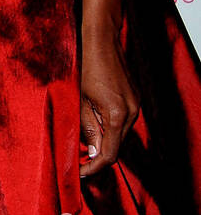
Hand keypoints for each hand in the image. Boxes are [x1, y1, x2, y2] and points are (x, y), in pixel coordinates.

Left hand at [79, 30, 138, 178]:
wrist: (102, 43)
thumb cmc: (87, 68)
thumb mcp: (81, 101)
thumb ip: (87, 128)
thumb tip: (93, 152)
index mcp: (117, 115)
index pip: (110, 153)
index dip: (95, 166)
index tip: (81, 172)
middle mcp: (131, 113)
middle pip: (116, 146)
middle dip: (98, 154)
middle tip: (79, 160)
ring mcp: (135, 106)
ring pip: (119, 134)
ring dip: (103, 140)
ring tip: (83, 141)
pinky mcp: (134, 100)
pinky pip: (122, 122)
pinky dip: (108, 128)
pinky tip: (94, 123)